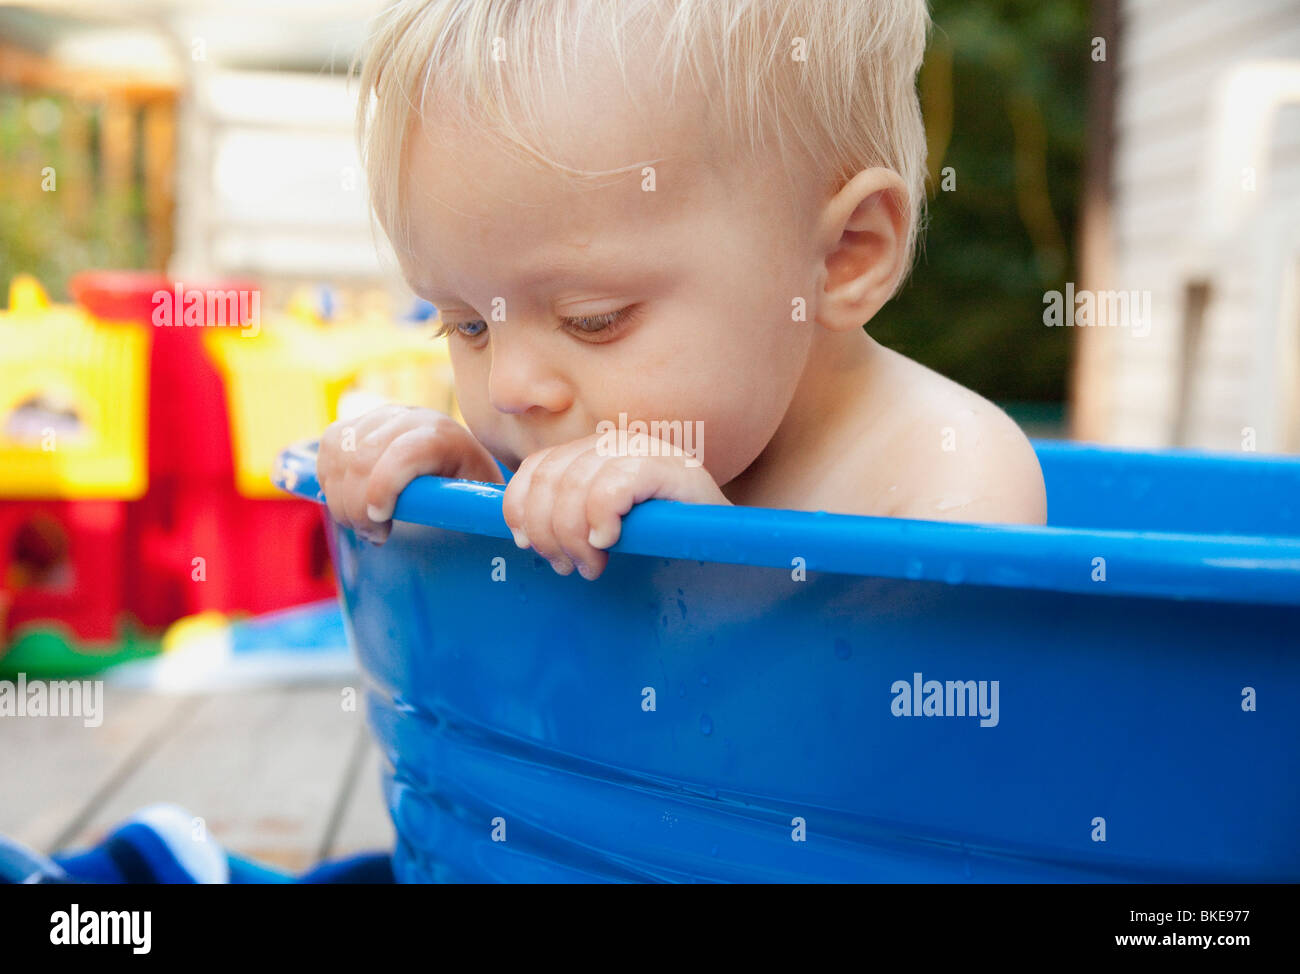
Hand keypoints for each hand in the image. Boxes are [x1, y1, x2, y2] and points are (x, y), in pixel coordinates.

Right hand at [318, 405, 502, 543]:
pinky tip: (349, 501)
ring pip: (340, 454)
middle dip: (357, 507)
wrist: (456, 464)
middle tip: (374, 534)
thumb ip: (470, 512)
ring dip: (341, 499)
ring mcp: (380, 417)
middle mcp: (411, 418)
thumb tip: (486, 531)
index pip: (407, 452)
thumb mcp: (477, 503)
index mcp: (445, 437)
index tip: (380, 520)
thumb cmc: (468, 493)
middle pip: (363, 458)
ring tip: (364, 523)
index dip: (385, 486)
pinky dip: (330, 480)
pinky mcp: (357, 422)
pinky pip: (329, 447)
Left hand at [502, 431, 727, 579]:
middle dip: (548, 531)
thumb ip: (568, 519)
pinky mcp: (674, 469)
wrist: (729, 556)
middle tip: (567, 566)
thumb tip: (520, 533)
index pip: (537, 468)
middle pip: (551, 479)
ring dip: (574, 535)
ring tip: (592, 566)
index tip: (527, 545)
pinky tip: (610, 542)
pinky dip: (602, 517)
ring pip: (576, 485)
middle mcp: (618, 444)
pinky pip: (614, 485)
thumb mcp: (606, 530)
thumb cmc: (662, 550)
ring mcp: (648, 452)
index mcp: (596, 455)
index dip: (520, 508)